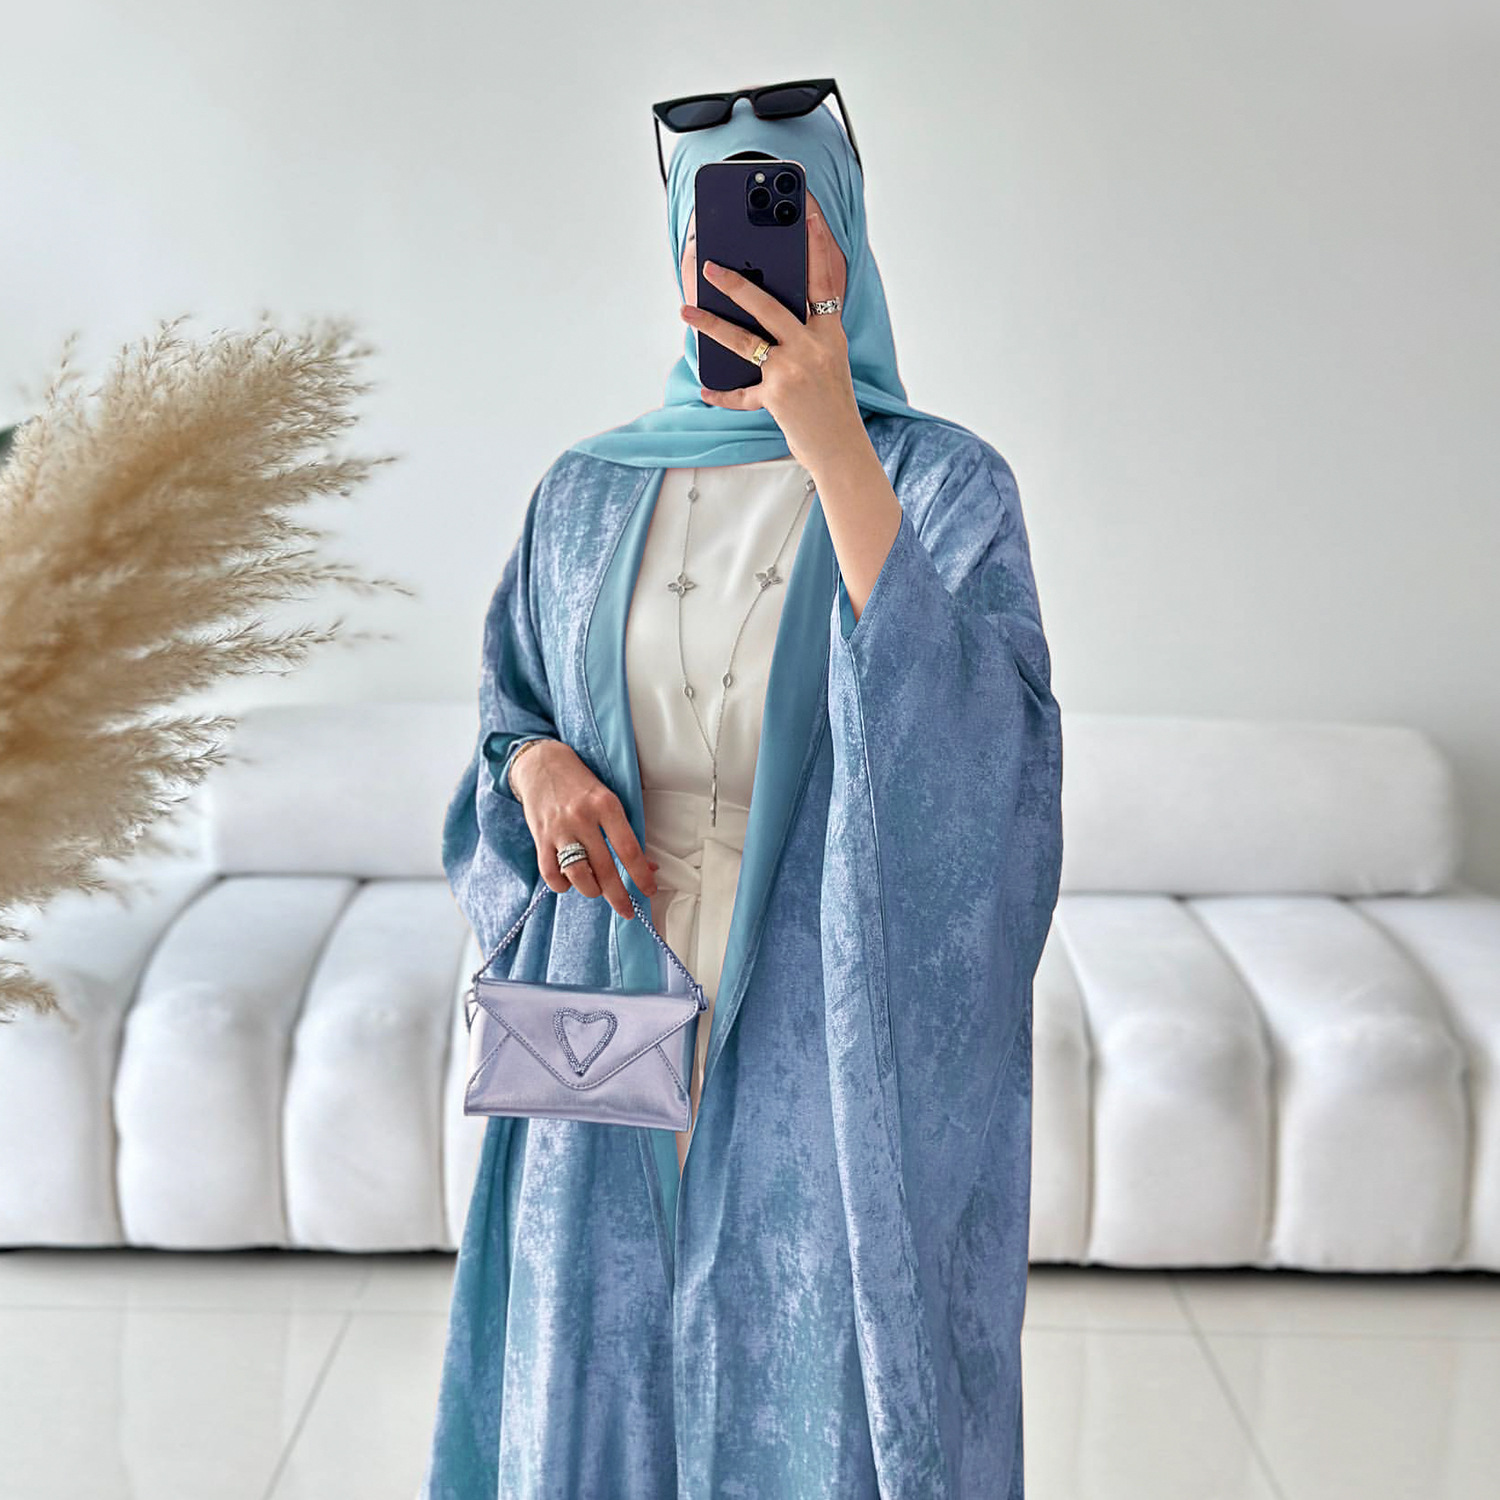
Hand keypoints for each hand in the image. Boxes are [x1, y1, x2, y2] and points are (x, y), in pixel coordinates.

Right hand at [509, 739, 658, 917]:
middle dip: (619, 896)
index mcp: (606, 805)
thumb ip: (625, 831)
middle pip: (604, 868)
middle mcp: (582, 818)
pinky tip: (571, 882)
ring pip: (578, 875)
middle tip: (628, 910)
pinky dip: (563, 885)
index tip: (649, 890)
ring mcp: (559, 829)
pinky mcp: (540, 838)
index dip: (641, 874)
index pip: (628, 848)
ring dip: (591, 890)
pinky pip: (551, 874)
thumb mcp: (609, 798)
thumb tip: (648, 865)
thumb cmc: (581, 783)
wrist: (541, 763)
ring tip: (597, 889)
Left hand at [680, 205, 863, 473]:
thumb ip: (806, 334)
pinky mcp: (777, 398)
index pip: (823, 281)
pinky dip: (723, 394)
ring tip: (686, 312)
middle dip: (737, 283)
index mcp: (829, 334)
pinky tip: (706, 389)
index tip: (809, 215)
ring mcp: (793, 372)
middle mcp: (812, 348)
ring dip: (710, 325)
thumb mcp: (829, 360)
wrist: (841, 447)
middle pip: (769, 306)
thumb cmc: (832, 403)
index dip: (817, 246)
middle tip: (711, 266)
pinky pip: (741, 393)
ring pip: (745, 341)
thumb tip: (769, 314)